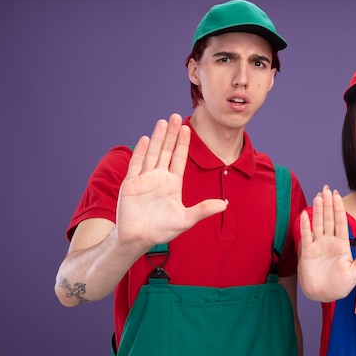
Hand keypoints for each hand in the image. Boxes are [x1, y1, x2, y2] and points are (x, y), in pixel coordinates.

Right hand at [115, 113, 226, 251]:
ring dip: (158, 138)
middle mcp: (159, 178)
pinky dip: (141, 152)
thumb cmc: (162, 230)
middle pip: (166, 151)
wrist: (138, 239)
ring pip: (152, 153)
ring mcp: (144, 179)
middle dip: (172, 134)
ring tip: (163, 122)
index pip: (179, 158)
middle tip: (176, 116)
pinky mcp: (131, 184)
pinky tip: (146, 139)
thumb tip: (225, 205)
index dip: (183, 143)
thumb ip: (203, 210)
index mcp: (173, 183)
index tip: (188, 128)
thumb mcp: (186, 219)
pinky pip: (136, 165)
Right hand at [298, 185, 355, 301]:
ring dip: (317, 210)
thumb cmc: (340, 287)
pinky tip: (305, 215)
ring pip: (317, 224)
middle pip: (328, 219)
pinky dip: (305, 225)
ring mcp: (317, 246)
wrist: (323, 295)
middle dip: (328, 204)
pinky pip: (306, 235)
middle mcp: (329, 242)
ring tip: (318, 197)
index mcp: (342, 245)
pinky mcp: (307, 252)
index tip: (338, 196)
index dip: (339, 209)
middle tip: (326, 189)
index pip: (341, 222)